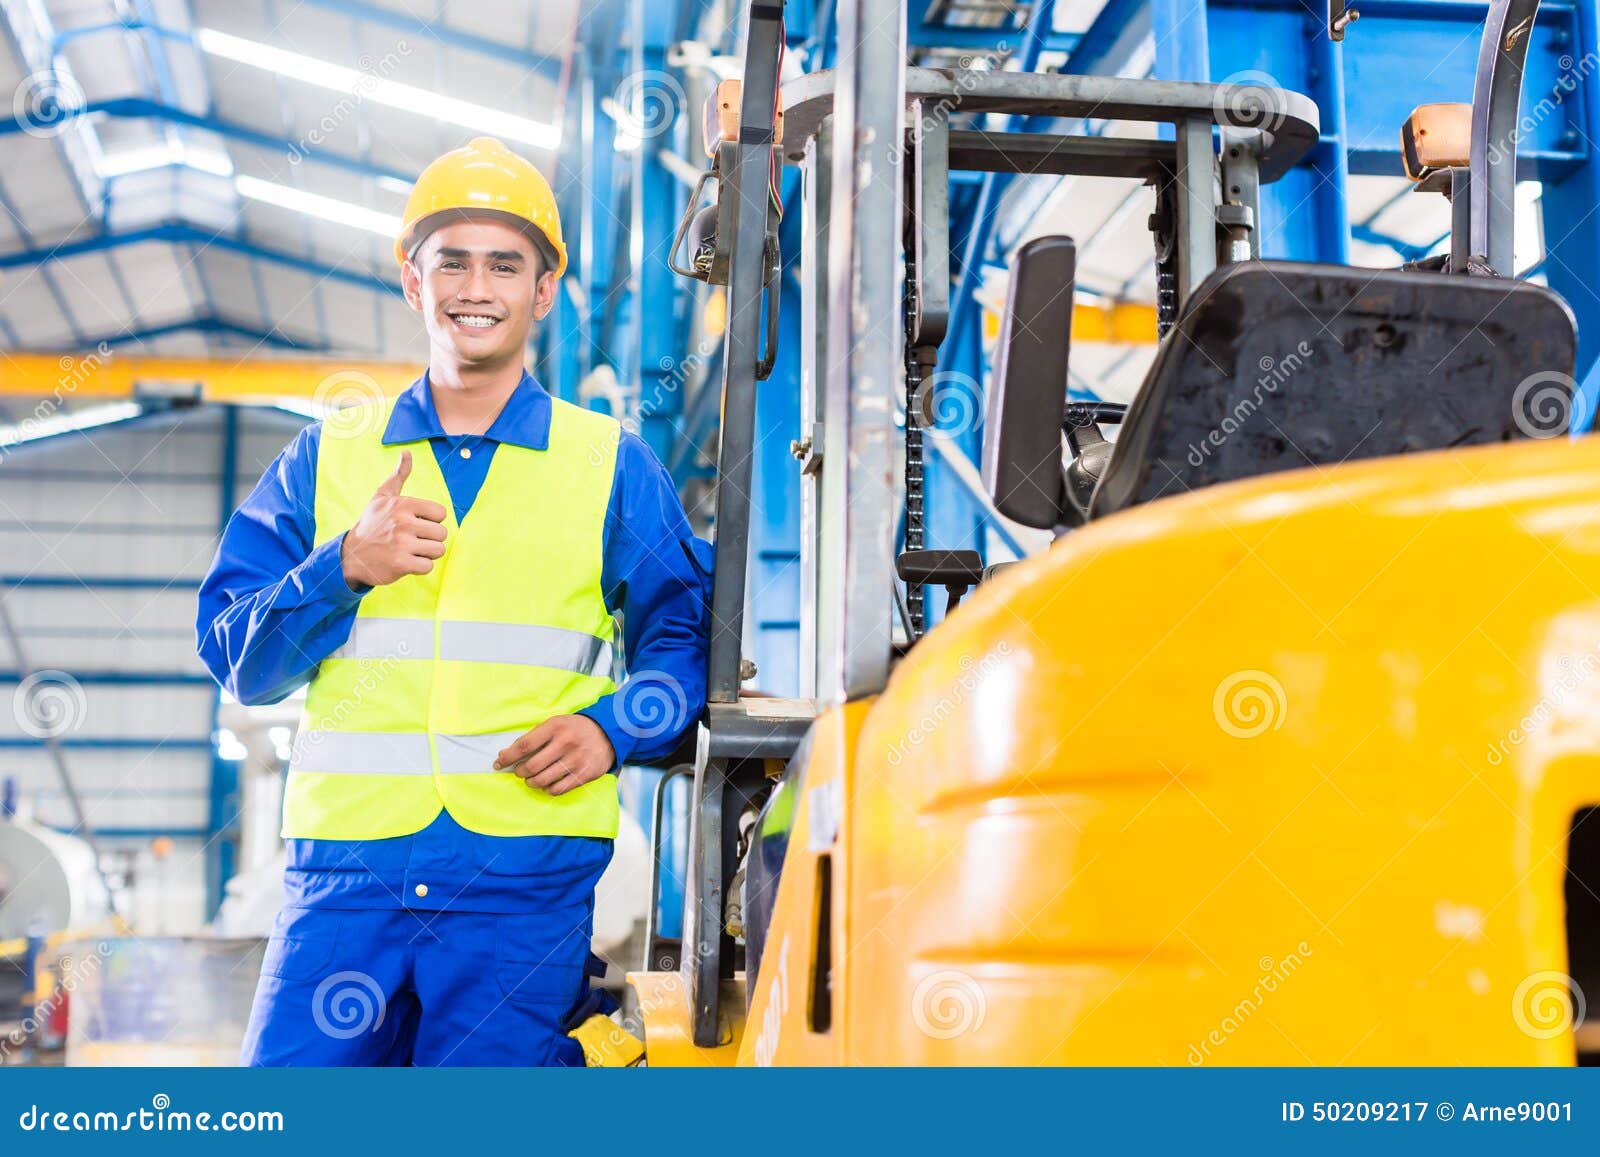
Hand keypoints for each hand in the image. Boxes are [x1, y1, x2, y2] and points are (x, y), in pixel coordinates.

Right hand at [340, 450, 448, 588]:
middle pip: (442, 533)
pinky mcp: (401, 564)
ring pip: (438, 550)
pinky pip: (428, 566)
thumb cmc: (372, 524)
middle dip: (430, 539)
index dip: (430, 520)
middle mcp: (403, 522)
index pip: (441, 513)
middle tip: (411, 540)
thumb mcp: (382, 496)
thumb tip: (406, 452)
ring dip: (426, 553)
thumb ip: (398, 475)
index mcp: (403, 504)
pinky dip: (419, 567)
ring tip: (409, 550)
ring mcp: (402, 544)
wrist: (351, 555)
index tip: (415, 523)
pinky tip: (405, 562)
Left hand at [493, 715, 615, 795]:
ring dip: (531, 782)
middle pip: (531, 766)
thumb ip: (534, 737)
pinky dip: (547, 789)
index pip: (524, 745)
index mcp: (555, 727)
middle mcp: (565, 743)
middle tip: (519, 771)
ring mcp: (576, 760)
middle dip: (520, 772)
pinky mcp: (584, 774)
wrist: (608, 732)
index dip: (508, 757)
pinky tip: (547, 783)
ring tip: (532, 779)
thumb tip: (507, 755)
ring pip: (542, 780)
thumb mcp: (555, 723)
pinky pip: (558, 789)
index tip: (499, 763)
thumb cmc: (574, 729)